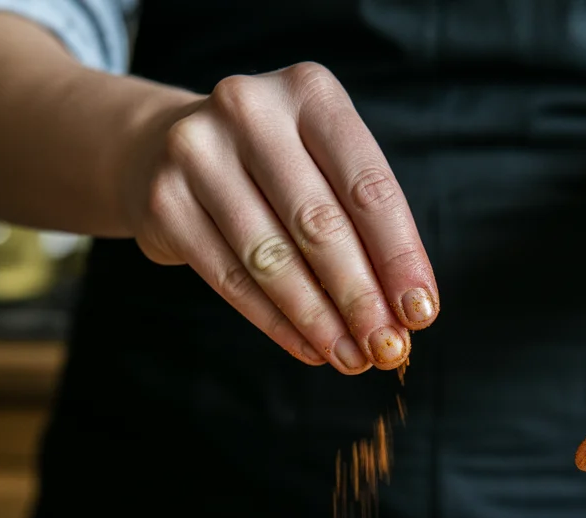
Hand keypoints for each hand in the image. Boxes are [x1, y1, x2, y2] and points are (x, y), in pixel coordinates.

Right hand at [122, 63, 437, 372]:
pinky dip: (277, 323)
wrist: (163, 147)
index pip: (368, 186)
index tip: (421, 312)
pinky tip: (309, 347)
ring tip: (352, 357)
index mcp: (309, 92)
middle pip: (320, 225)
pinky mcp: (165, 201)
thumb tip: (403, 314)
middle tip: (386, 348)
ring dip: (320, 320)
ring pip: (273, 258)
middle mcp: (249, 110)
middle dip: (361, 297)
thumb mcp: (324, 165)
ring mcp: (198, 153)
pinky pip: (232, 278)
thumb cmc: (274, 166)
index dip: (400, 256)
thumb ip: (363, 226)